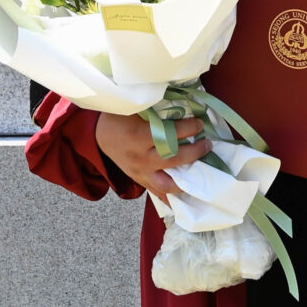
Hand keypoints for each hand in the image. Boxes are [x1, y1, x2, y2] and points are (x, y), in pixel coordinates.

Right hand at [96, 111, 210, 198]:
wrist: (98, 134)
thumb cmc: (118, 117)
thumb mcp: (134, 108)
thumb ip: (156, 110)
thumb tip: (185, 106)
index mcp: (139, 137)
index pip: (170, 135)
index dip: (188, 128)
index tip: (200, 123)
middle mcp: (140, 158)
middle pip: (174, 159)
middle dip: (195, 152)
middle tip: (207, 144)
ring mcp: (140, 173)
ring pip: (167, 184)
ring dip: (187, 181)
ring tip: (202, 174)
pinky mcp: (139, 180)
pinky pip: (157, 193)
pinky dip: (171, 198)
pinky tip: (186, 201)